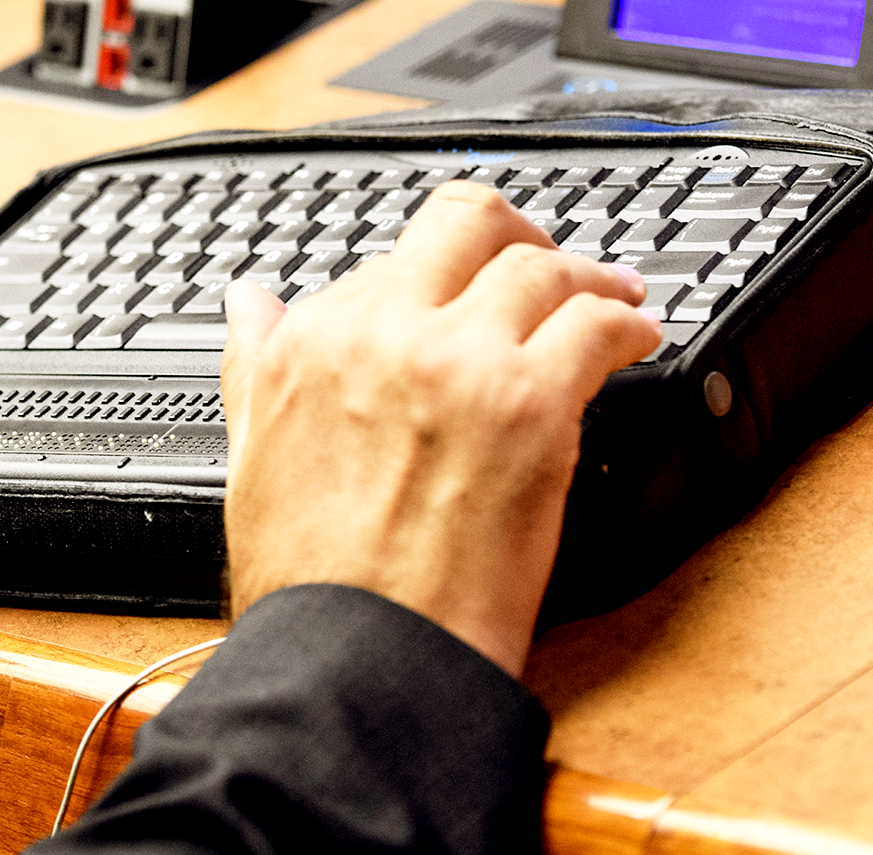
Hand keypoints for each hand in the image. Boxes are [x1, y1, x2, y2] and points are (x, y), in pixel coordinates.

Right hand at [220, 182, 660, 676]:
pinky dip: (627, 323)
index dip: (437, 281)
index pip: (389, 266)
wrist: (359, 659)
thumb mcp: (251, 454)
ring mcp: (457, 361)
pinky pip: (597, 324)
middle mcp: (382, 333)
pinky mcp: (529, 404)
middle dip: (516, 233)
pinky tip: (635, 338)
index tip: (466, 301)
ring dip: (586, 275)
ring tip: (612, 297)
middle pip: (468, 223)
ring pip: (542, 266)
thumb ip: (256, 362)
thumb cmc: (310, 581)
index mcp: (312, 342)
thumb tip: (250, 303)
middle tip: (545, 261)